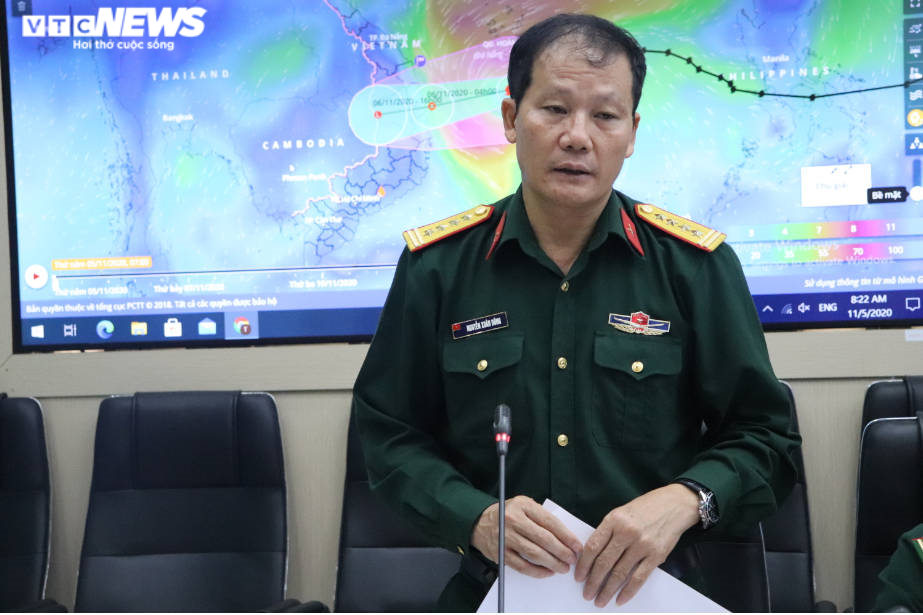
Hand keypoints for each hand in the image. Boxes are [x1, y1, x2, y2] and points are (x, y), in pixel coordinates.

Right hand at [471, 495, 582, 577]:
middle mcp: (513, 519)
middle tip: (572, 559)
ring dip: (552, 563)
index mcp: (523, 505)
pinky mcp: (500, 553)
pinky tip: (547, 572)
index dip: (567, 536)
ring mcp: (506, 537)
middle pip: (544, 539)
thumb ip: (542, 517)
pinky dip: (538, 571)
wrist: (479, 522)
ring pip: (535, 553)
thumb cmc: (508, 514)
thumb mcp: (524, 506)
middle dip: (562, 551)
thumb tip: (566, 538)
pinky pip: (523, 565)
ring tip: (563, 568)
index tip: (577, 546)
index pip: (550, 522)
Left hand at [574, 484, 699, 606]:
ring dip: (607, 590)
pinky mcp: (656, 555)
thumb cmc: (645, 508)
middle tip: (587, 594)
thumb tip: (593, 555)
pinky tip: (620, 599)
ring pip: (619, 573)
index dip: (583, 565)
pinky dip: (628, 591)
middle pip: (604, 562)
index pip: (593, 546)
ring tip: (600, 600)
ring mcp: (642, 545)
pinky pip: (639, 578)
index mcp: (614, 520)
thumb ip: (608, 531)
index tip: (578, 577)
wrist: (674, 504)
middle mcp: (626, 532)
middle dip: (593, 582)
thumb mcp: (621, 513)